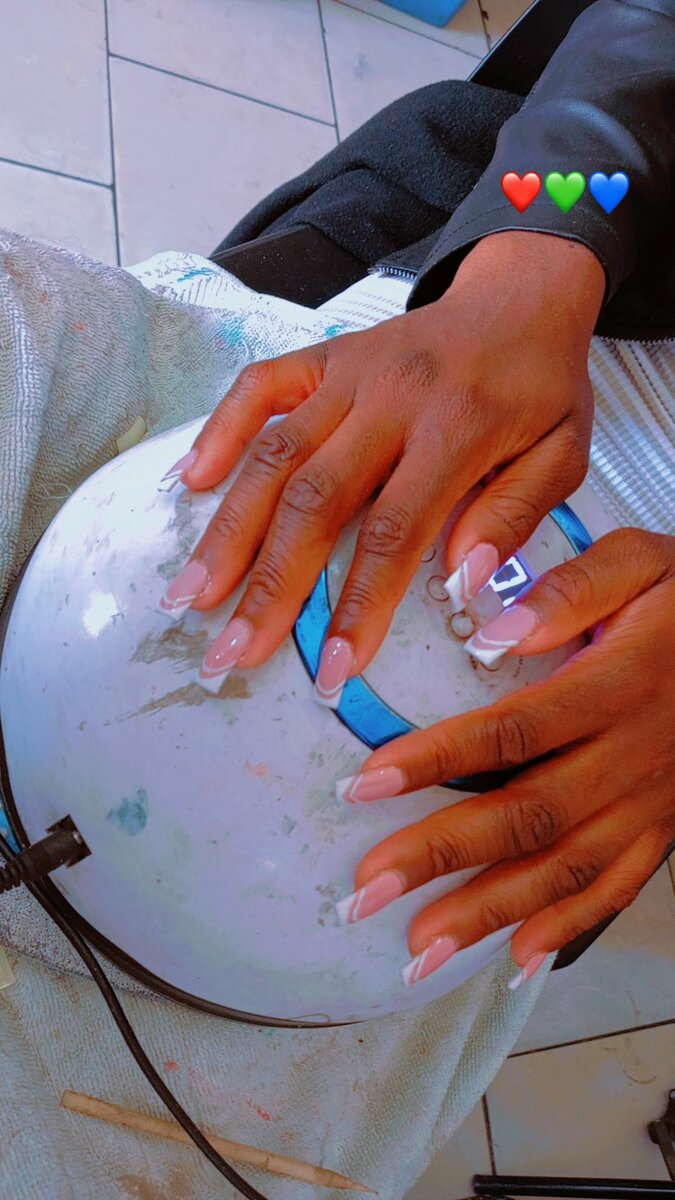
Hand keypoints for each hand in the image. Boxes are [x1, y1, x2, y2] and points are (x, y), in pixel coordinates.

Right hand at [159, 231, 604, 696]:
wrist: (520, 296)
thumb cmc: (540, 387)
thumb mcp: (564, 454)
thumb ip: (515, 514)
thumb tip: (461, 582)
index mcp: (457, 428)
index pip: (394, 532)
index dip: (357, 606)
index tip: (332, 669)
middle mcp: (391, 397)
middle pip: (314, 501)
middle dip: (268, 586)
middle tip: (230, 653)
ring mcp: (349, 371)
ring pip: (273, 455)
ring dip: (227, 529)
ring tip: (187, 595)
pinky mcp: (323, 355)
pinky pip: (258, 388)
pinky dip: (220, 432)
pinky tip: (191, 486)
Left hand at [335, 529, 674, 987]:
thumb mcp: (643, 563)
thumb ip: (573, 589)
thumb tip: (495, 630)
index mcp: (618, 685)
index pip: (513, 731)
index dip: (436, 760)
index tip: (362, 784)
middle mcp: (633, 755)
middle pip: (527, 816)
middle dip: (440, 858)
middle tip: (365, 891)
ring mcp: (651, 802)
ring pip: (564, 869)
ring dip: (488, 913)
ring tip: (417, 949)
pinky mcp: (663, 828)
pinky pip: (615, 888)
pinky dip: (564, 928)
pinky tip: (511, 957)